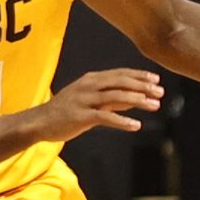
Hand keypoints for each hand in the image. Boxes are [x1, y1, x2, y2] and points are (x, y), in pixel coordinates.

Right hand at [38, 69, 163, 142]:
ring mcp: (84, 100)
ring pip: (115, 97)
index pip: (120, 74)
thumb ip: (111, 98)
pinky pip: (105, 117)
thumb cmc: (66, 111)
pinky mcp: (80, 116)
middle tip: (160, 92)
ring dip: (137, 100)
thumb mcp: (89, 100)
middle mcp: (88, 86)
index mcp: (91, 79)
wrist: (39, 122)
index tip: (156, 79)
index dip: (139, 75)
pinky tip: (135, 125)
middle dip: (143, 86)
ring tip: (154, 105)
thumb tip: (135, 99)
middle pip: (120, 82)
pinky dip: (122, 121)